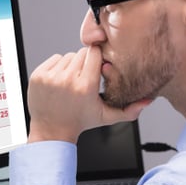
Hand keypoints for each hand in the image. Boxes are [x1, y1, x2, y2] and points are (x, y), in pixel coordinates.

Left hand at [26, 46, 150, 142]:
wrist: (51, 131)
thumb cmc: (79, 122)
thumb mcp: (106, 117)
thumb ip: (129, 110)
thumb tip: (148, 100)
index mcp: (85, 87)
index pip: (94, 53)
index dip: (97, 59)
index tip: (96, 68)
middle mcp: (67, 80)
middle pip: (81, 53)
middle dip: (84, 63)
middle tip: (83, 78)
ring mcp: (50, 78)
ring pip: (67, 56)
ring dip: (71, 65)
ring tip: (71, 82)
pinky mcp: (38, 76)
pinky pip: (54, 59)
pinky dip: (57, 66)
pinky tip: (59, 81)